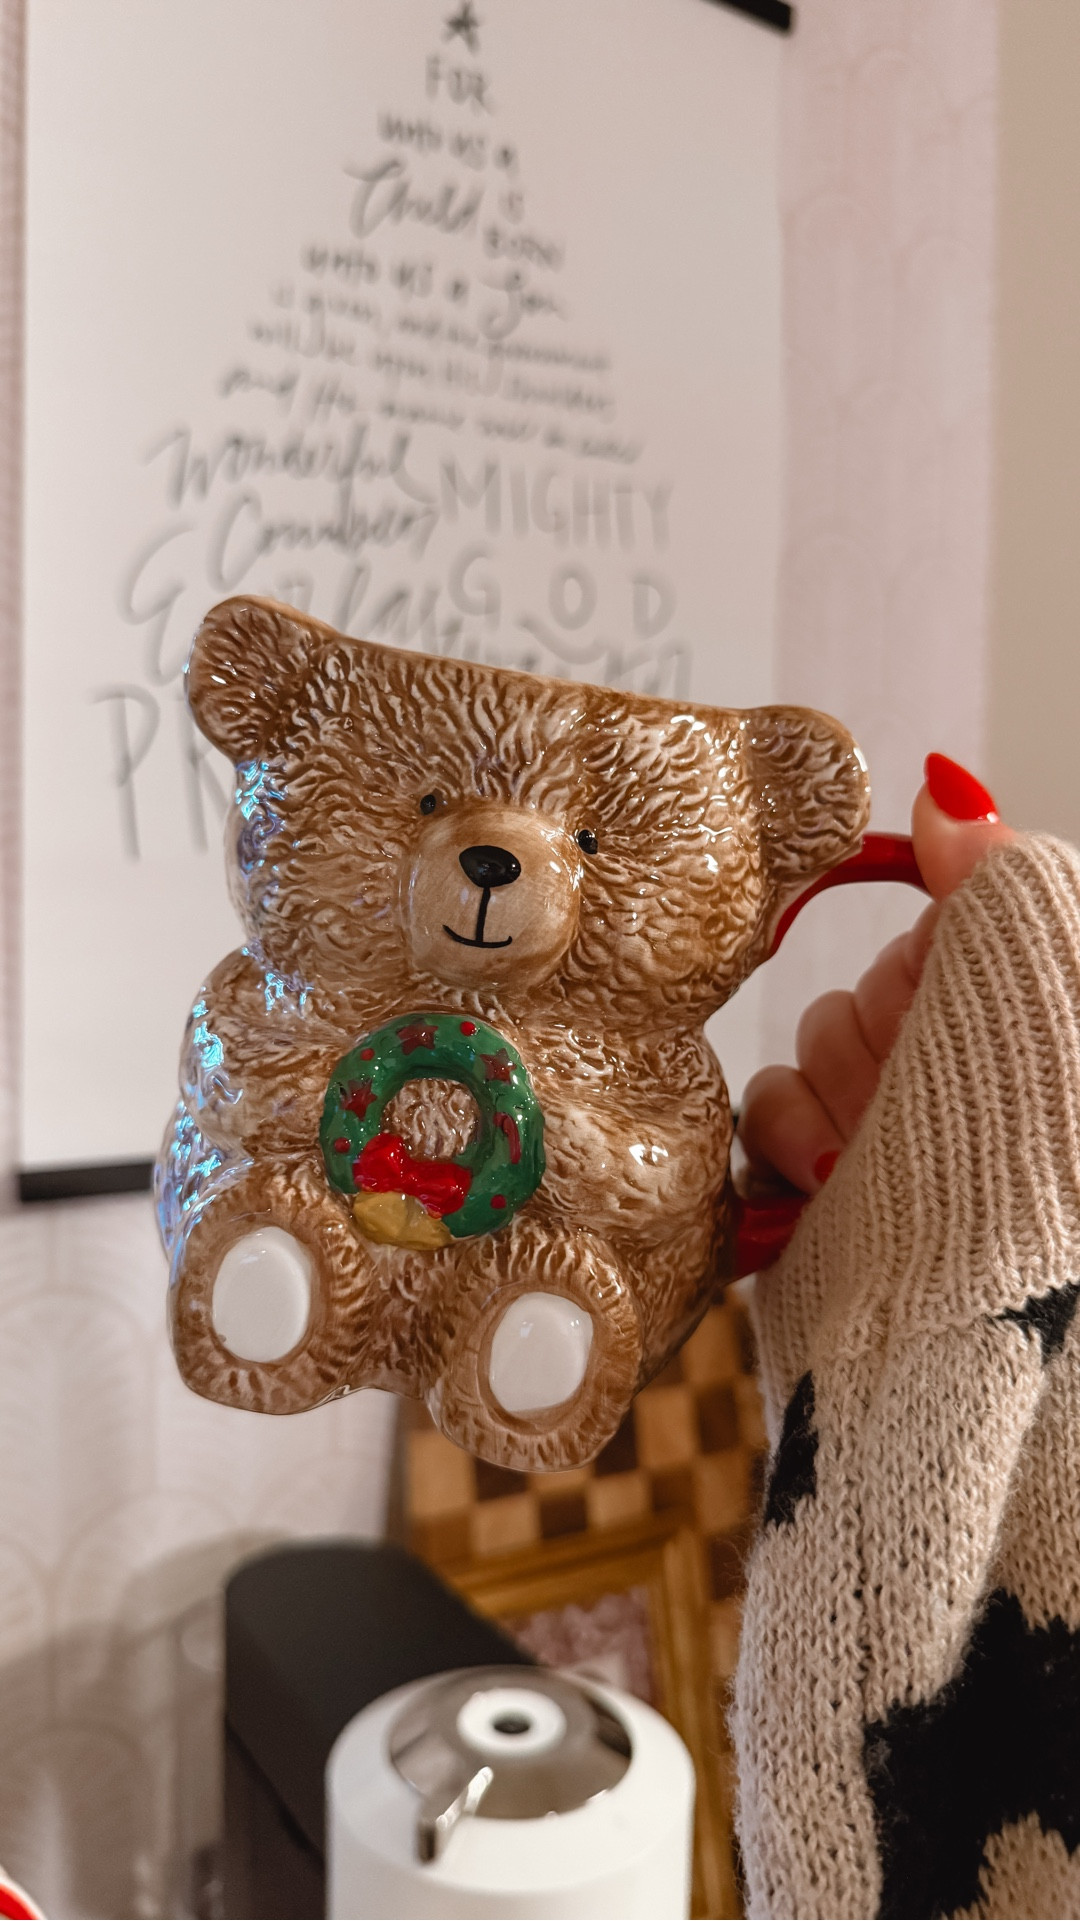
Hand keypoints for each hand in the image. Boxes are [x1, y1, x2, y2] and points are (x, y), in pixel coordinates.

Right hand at [738, 755, 1013, 1195]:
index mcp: (1009, 1006)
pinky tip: (832, 1186)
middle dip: (876, 1044)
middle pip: (854, 993)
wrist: (1002, 1320)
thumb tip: (947, 789)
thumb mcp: (1041, 979)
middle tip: (925, 1097)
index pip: (934, 926)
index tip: (955, 1004)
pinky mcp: (822, 1186)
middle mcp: (948, 1064)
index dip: (930, 963)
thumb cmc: (1039, 1148)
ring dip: (825, 1108)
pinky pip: (761, 1122)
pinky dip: (787, 1151)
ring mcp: (882, 1127)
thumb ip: (998, 875)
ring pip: (800, 1058)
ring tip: (874, 1161)